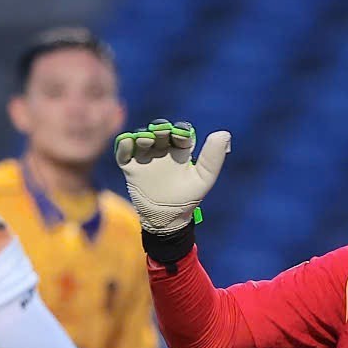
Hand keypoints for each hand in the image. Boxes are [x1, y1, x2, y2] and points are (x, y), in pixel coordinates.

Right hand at [113, 120, 228, 235]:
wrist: (167, 219)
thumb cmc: (188, 198)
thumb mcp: (204, 177)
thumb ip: (213, 157)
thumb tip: (224, 133)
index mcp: (180, 151)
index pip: (180, 132)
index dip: (180, 130)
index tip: (181, 135)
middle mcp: (162, 151)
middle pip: (160, 131)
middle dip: (160, 128)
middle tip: (161, 131)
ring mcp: (146, 158)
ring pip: (142, 139)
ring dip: (143, 135)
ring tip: (147, 139)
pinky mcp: (131, 167)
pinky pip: (124, 153)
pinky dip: (124, 145)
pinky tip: (128, 142)